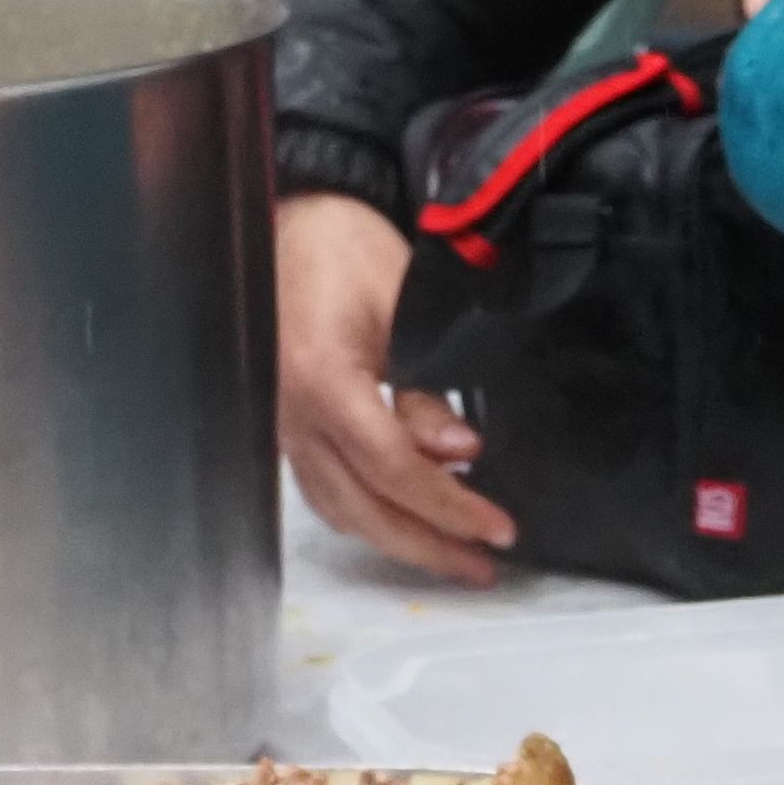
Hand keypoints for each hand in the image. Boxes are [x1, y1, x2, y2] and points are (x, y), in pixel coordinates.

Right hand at [275, 191, 515, 581]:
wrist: (297, 218)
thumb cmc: (350, 251)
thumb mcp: (403, 309)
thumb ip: (426, 390)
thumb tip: (461, 457)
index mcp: (321, 382)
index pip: (392, 469)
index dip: (449, 506)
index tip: (500, 528)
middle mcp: (292, 417)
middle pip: (363, 509)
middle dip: (428, 544)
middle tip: (485, 566)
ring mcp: (283, 426)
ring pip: (340, 510)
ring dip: (399, 539)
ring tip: (456, 554)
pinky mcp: (286, 426)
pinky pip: (324, 490)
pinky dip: (367, 514)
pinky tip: (407, 520)